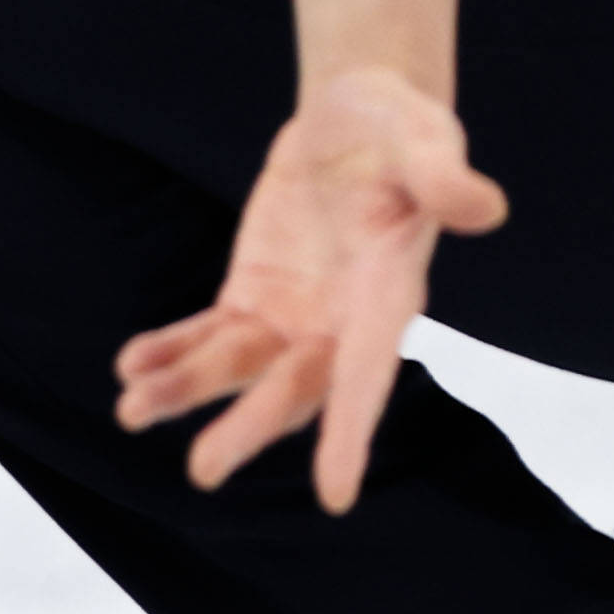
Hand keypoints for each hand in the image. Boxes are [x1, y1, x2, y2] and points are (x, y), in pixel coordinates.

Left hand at [111, 66, 507, 510]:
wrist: (358, 118)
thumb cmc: (403, 130)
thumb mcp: (425, 139)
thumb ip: (444, 177)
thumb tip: (483, 207)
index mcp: (389, 295)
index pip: (371, 374)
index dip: (352, 433)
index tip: (334, 496)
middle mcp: (342, 321)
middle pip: (293, 387)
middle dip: (248, 427)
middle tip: (202, 470)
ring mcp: (296, 313)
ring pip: (239, 368)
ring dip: (186, 391)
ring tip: (129, 411)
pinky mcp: (255, 292)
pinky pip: (210, 334)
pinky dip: (172, 350)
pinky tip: (131, 365)